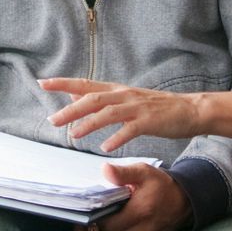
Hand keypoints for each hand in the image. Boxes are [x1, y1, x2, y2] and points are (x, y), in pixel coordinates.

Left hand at [41, 76, 204, 152]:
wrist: (189, 110)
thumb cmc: (156, 107)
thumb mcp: (125, 98)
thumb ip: (101, 97)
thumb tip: (75, 94)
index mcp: (116, 90)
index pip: (85, 83)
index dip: (63, 83)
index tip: (42, 83)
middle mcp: (124, 95)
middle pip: (92, 98)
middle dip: (70, 110)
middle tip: (52, 120)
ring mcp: (137, 107)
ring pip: (108, 113)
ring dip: (89, 124)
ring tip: (73, 135)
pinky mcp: (149, 121)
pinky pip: (130, 129)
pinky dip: (117, 137)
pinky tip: (106, 147)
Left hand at [71, 161, 190, 230]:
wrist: (186, 201)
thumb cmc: (161, 185)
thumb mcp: (144, 171)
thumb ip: (123, 172)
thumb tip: (104, 169)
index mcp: (140, 212)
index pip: (106, 226)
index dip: (89, 222)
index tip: (80, 214)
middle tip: (78, 228)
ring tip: (92, 225)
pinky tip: (110, 227)